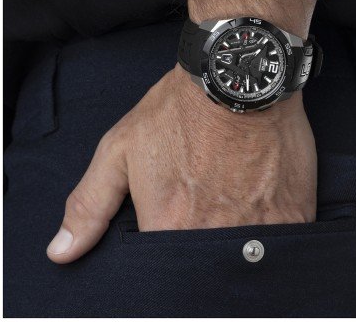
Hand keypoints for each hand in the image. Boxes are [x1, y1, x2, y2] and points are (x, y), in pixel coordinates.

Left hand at [47, 63, 316, 263]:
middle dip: (202, 253)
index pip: (162, 275)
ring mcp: (259, 230)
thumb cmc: (178, 112)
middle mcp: (214, 237)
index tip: (177, 234)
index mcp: (168, 228)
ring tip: (232, 208)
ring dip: (236, 247)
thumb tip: (61, 253)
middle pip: (206, 274)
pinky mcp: (295, 216)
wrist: (237, 80)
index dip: (168, 258)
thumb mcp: (120, 149)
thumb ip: (89, 206)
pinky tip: (259, 206)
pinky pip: (281, 247)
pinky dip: (268, 236)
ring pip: (244, 265)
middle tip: (207, 217)